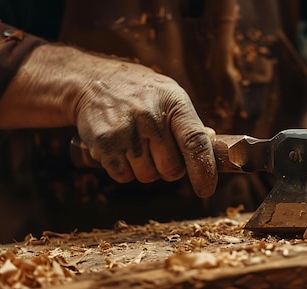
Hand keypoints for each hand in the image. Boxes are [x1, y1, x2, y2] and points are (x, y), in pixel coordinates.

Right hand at [0, 45, 217, 197]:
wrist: (93, 82)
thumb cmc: (140, 94)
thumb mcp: (170, 96)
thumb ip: (189, 123)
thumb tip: (213, 141)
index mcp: (175, 104)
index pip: (195, 142)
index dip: (203, 169)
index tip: (205, 189)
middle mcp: (152, 117)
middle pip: (171, 169)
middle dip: (167, 168)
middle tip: (156, 150)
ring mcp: (127, 130)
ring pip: (146, 176)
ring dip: (143, 169)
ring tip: (134, 144)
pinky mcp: (105, 143)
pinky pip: (123, 176)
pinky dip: (123, 170)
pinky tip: (119, 148)